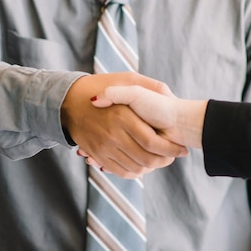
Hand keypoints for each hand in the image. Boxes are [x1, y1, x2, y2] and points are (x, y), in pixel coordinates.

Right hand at [61, 73, 187, 178]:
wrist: (68, 101)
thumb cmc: (99, 87)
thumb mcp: (126, 78)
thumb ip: (150, 86)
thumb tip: (171, 96)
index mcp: (123, 116)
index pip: (153, 143)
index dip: (171, 149)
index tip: (182, 149)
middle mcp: (112, 134)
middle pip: (146, 158)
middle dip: (164, 161)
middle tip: (173, 157)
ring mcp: (103, 147)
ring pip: (134, 168)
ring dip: (151, 167)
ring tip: (160, 161)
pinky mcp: (97, 155)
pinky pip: (120, 171)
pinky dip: (134, 172)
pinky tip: (143, 165)